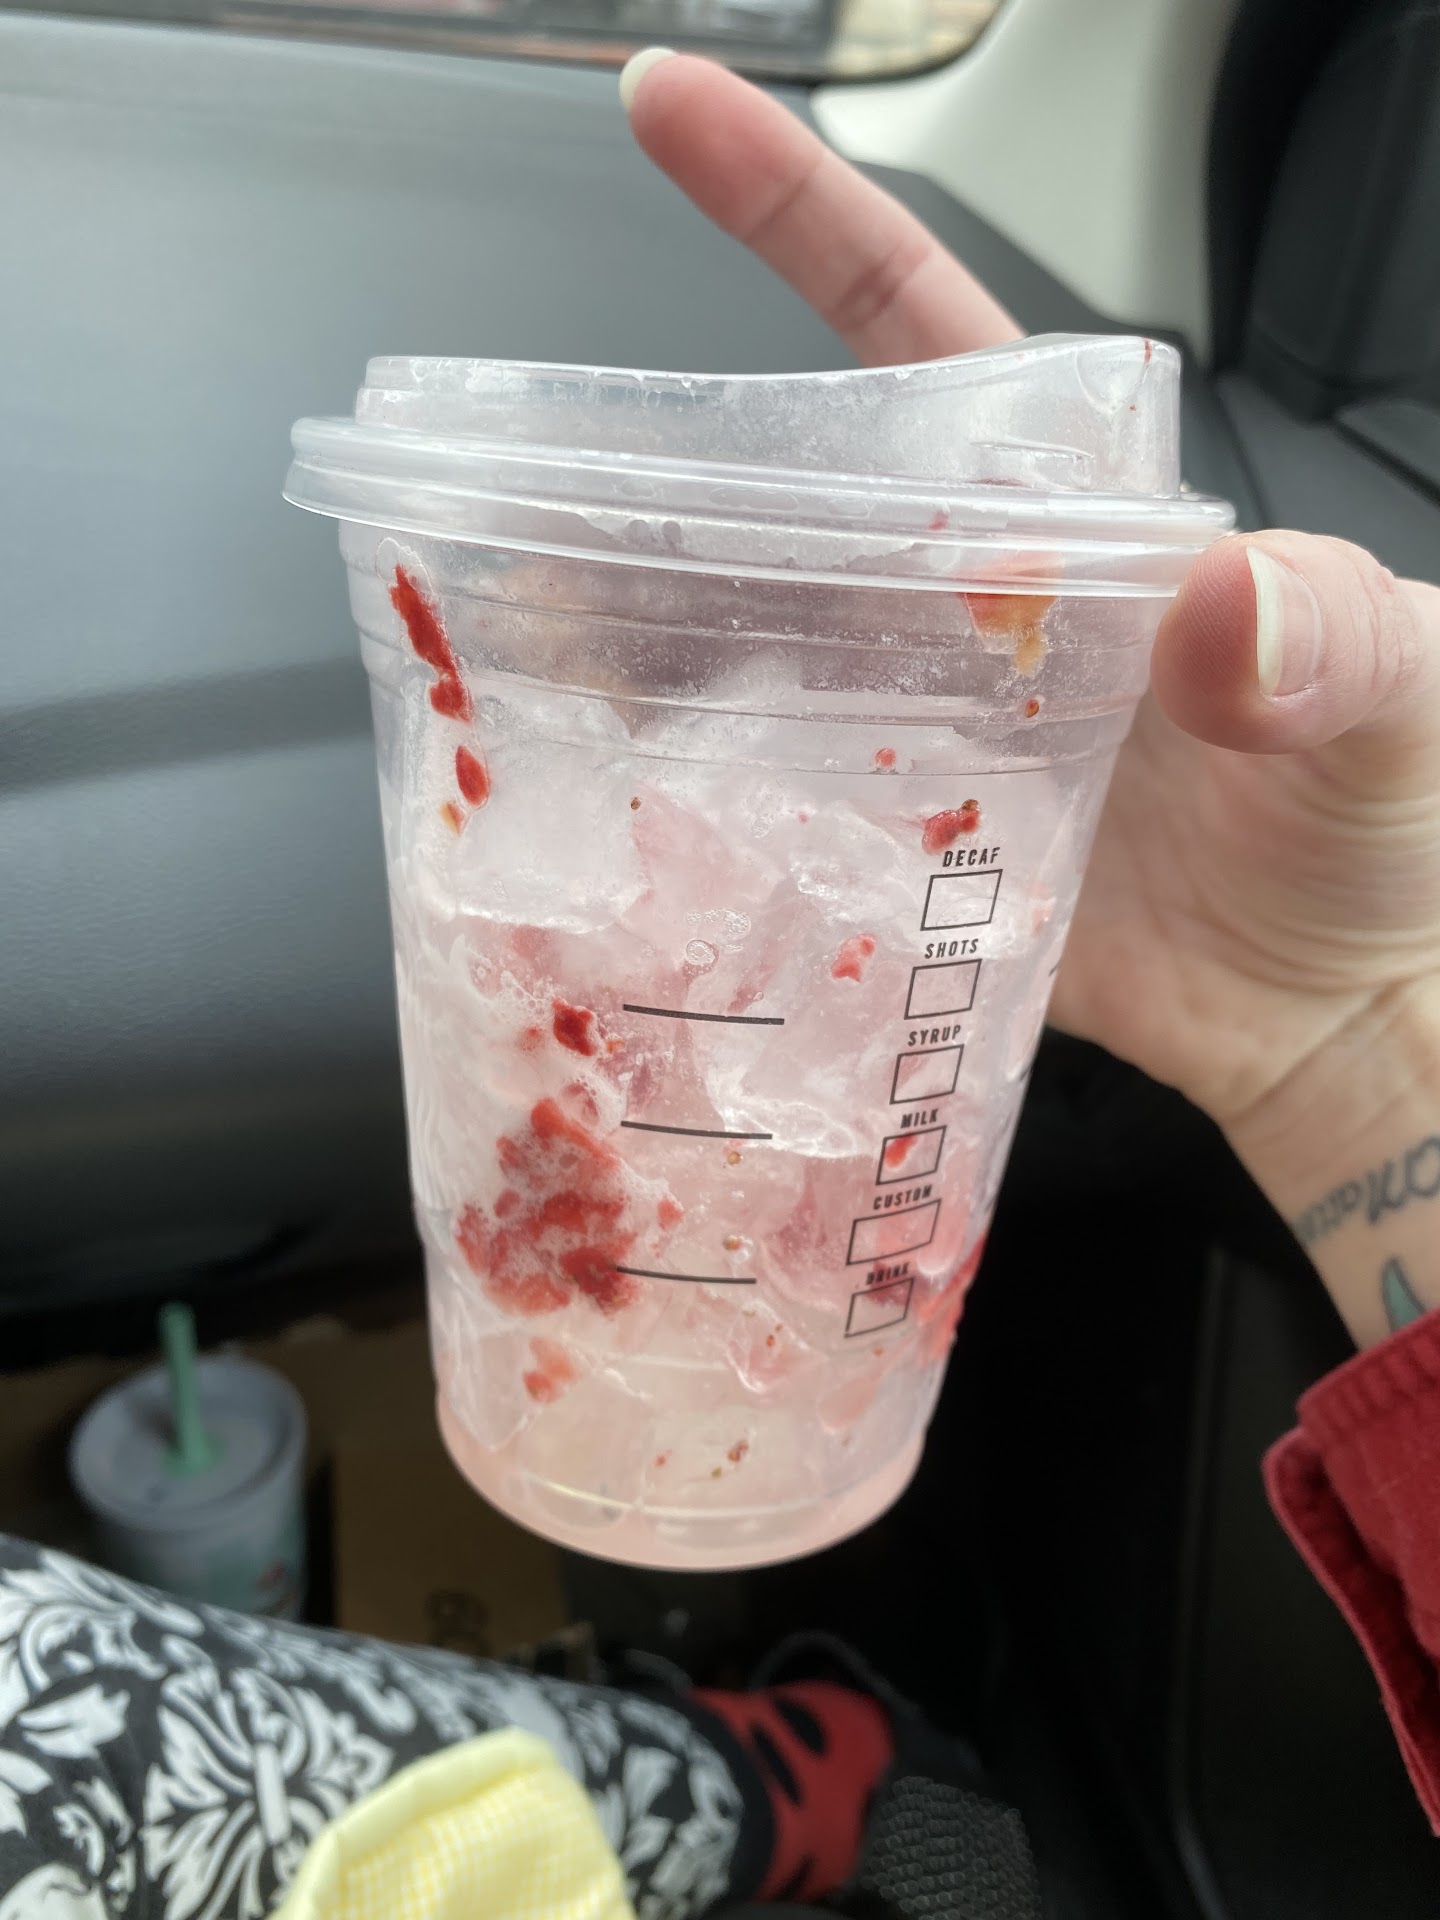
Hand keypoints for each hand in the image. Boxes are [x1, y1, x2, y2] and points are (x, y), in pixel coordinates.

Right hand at [623, 53, 1439, 1344]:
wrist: (1349, 1012)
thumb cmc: (1397, 831)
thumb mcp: (1404, 695)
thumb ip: (1333, 635)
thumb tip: (1223, 606)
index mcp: (1076, 526)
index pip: (919, 336)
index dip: (795, 220)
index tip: (669, 117)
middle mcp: (982, 617)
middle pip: (789, 512)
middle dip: (655, 488)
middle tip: (527, 496)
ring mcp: (936, 741)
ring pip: (755, 661)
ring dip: (642, 651)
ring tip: (524, 655)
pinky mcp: (910, 864)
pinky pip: (779, 820)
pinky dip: (700, 815)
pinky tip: (628, 819)